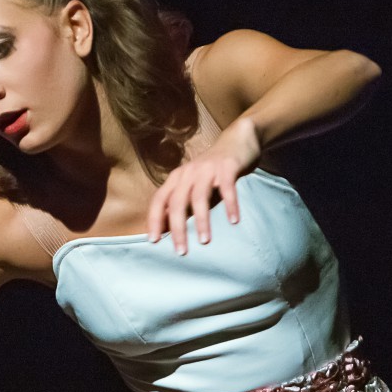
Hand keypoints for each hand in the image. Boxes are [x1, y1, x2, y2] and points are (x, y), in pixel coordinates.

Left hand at [147, 118, 260, 253]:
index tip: (153, 241)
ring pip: (199, 197)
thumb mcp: (194, 184)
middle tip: (181, 251)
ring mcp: (207, 168)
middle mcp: (188, 172)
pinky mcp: (227, 166)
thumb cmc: (213, 170)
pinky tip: (233, 221)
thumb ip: (184, 203)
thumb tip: (169, 229)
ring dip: (201, 221)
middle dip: (177, 229)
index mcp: (176, 178)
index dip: (154, 220)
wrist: (237, 140)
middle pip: (177, 203)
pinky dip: (230, 204)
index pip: (159, 200)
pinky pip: (227, 187)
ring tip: (204, 241)